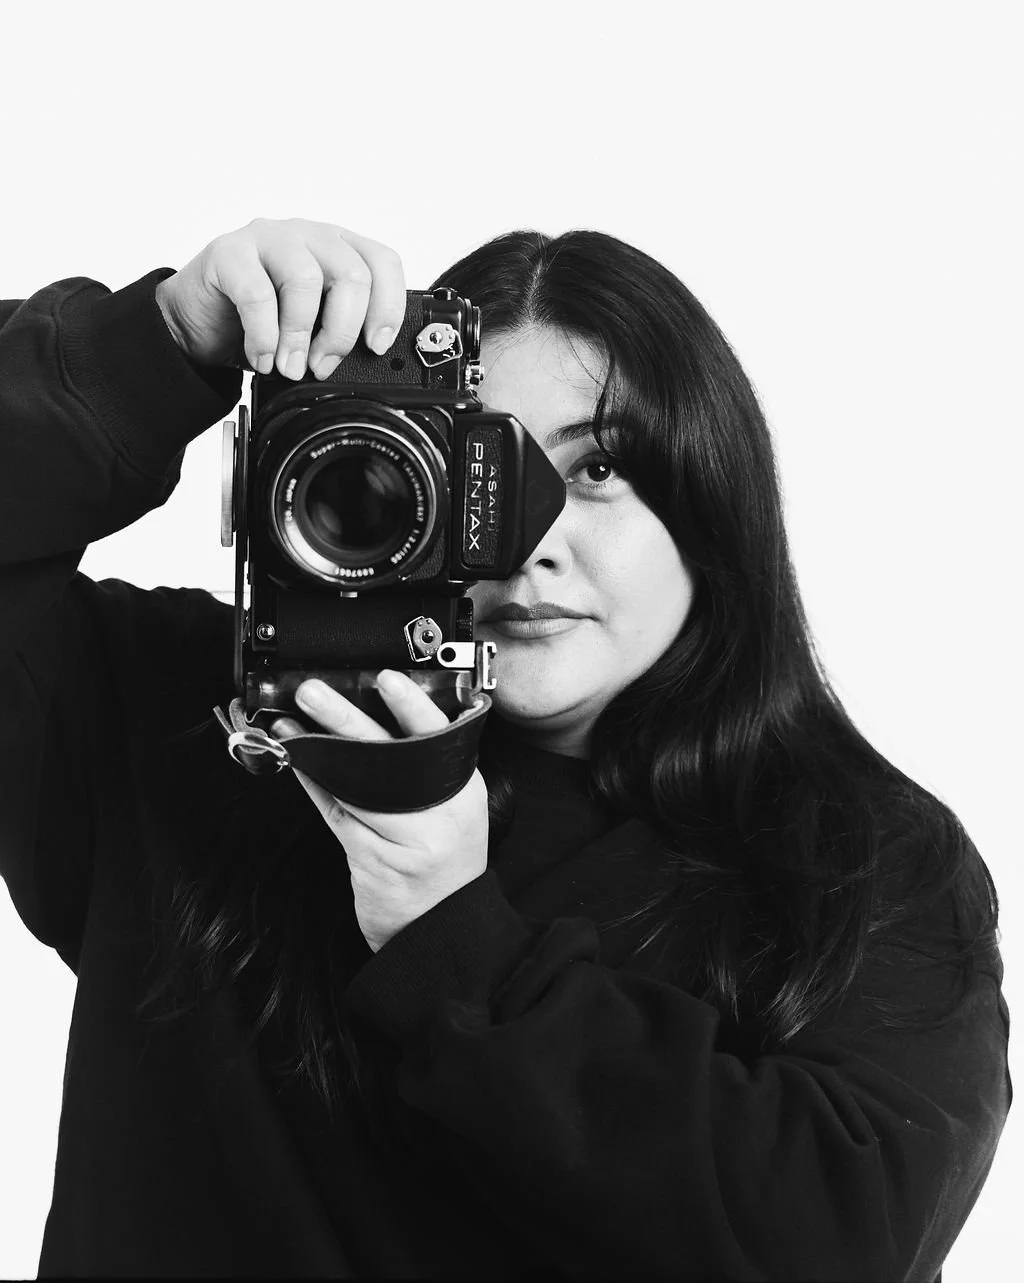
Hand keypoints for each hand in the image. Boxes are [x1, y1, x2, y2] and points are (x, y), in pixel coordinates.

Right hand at [154, 217, 405, 378]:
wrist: (200, 322)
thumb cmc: (262, 322)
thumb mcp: (312, 329)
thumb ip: (337, 332)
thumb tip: (361, 365)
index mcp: (339, 249)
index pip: (382, 263)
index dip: (388, 307)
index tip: (377, 346)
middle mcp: (309, 236)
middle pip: (351, 274)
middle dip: (341, 333)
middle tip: (323, 367)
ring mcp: (269, 238)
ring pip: (305, 279)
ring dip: (300, 335)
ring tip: (290, 367)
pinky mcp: (229, 252)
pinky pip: (256, 293)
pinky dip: (264, 335)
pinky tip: (262, 358)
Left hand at [271, 671, 488, 952]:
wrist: (437, 926)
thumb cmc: (440, 859)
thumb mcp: (451, 807)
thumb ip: (426, 766)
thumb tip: (378, 712)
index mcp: (462, 789)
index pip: (437, 737)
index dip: (410, 707)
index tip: (386, 679)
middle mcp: (438, 812)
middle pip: (386, 755)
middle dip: (345, 718)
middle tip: (314, 692)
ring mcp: (406, 839)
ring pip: (354, 783)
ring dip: (316, 747)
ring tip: (289, 720)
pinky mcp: (372, 860)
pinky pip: (336, 810)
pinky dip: (313, 780)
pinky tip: (296, 756)